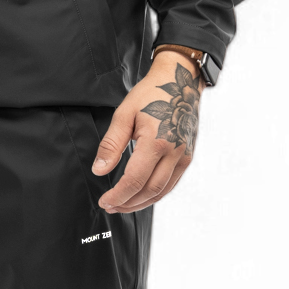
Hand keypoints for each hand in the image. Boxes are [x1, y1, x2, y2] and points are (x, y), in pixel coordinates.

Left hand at [91, 58, 203, 213]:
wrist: (181, 81)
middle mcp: (174, 153)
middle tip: (111, 206)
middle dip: (128, 204)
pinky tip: (142, 195)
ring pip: (163, 192)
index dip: (118, 195)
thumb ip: (111, 145)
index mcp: (156, 142)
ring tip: (123, 204)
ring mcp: (184, 156)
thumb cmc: (152, 94)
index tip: (105, 201)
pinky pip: (172, 184)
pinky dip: (156, 194)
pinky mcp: (188, 157)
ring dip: (142, 203)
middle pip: (150, 191)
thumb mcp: (124, 114)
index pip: (135, 180)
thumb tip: (99, 170)